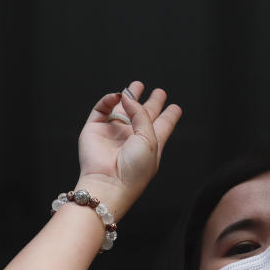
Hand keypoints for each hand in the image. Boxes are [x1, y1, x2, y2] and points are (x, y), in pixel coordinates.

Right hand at [77, 81, 181, 219]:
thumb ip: (142, 114)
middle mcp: (132, 138)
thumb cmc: (134, 169)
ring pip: (121, 110)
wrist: (108, 182)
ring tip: (134, 87)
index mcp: (150, 143)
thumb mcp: (150, 140)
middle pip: (143, 117)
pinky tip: (117, 96)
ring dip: (128, 98)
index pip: (162, 126)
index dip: (169, 116)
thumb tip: (128, 96)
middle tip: (158, 92)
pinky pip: (101, 110)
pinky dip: (108, 100)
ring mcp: (113, 134)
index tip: (175, 107)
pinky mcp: (94, 130)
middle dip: (151, 104)